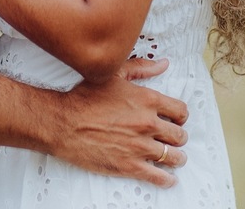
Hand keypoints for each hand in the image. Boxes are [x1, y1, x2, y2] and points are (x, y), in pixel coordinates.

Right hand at [44, 59, 189, 187]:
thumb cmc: (85, 99)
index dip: (181, 116)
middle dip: (179, 136)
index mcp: (147, 100)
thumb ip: (142, 68)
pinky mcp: (129, 165)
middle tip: (175, 138)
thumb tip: (162, 64)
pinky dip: (166, 179)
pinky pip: (157, 176)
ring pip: (172, 156)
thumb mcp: (115, 74)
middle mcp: (148, 124)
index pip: (180, 111)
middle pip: (179, 135)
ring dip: (177, 157)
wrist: (63, 123)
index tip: (178, 119)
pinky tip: (168, 179)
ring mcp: (140, 146)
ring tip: (175, 158)